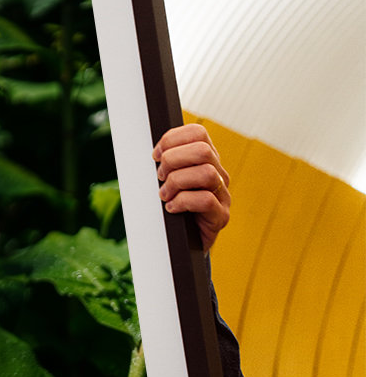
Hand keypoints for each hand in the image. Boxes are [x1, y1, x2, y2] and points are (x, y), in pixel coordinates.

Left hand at [153, 124, 230, 251]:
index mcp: (206, 160)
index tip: (155, 155)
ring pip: (206, 173)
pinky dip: (182, 202)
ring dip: (177, 182)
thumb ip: (165, 164)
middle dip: (173, 160)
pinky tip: (171, 208)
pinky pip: (206, 200)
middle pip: (203, 150)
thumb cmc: (173, 208)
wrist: (183, 243)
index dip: (172, 139)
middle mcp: (219, 174)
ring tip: (164, 195)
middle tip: (160, 177)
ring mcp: (223, 196)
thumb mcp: (167, 181)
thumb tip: (153, 153)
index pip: (198, 133)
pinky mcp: (221, 217)